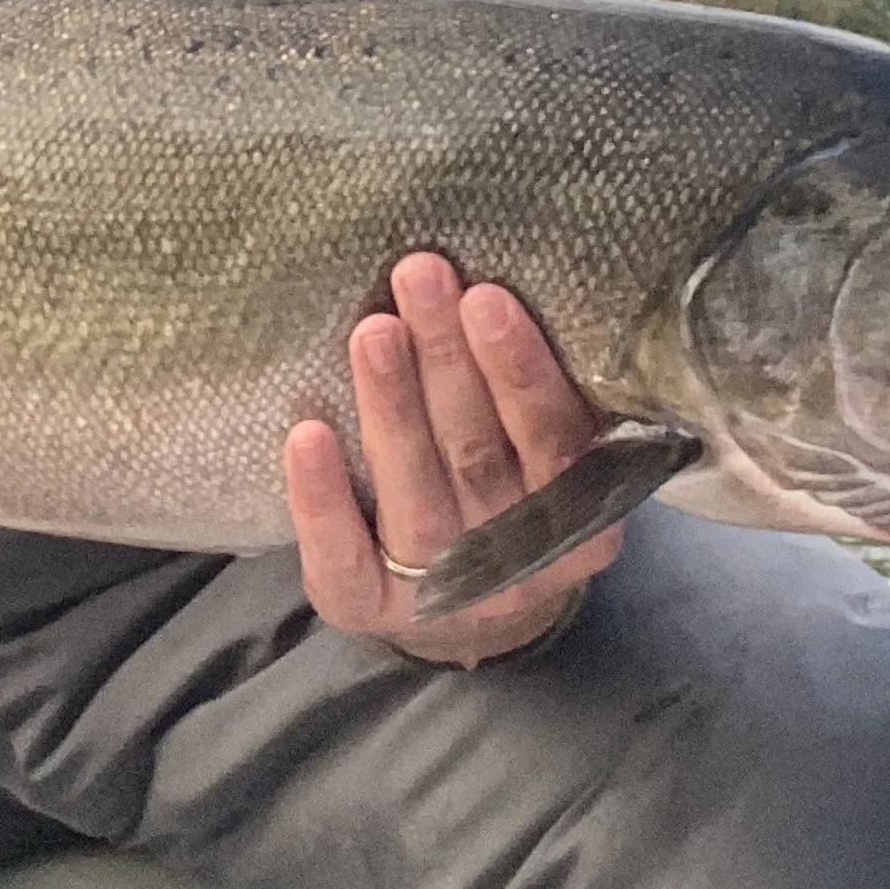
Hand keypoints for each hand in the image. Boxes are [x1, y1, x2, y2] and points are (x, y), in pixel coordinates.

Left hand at [285, 250, 621, 666]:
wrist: (472, 611)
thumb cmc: (510, 488)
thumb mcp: (547, 451)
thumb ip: (537, 396)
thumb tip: (500, 277)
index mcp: (583, 523)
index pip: (556, 443)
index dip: (521, 373)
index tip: (485, 297)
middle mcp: (519, 566)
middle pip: (479, 457)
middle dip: (446, 361)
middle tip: (419, 277)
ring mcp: (446, 596)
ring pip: (417, 498)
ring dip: (393, 410)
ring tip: (372, 331)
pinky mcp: (370, 610)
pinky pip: (345, 560)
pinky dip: (323, 500)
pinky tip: (305, 435)